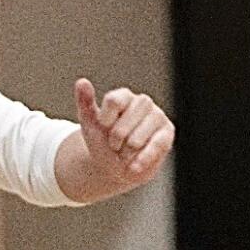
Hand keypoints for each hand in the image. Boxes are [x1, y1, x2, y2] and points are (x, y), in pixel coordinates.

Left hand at [60, 78, 174, 201]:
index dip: (105, 120)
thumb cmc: (103, 142)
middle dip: (114, 140)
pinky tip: (133, 166)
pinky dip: (141, 160)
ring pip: (136, 139)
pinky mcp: (167, 133)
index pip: (114, 101)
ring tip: (126, 152)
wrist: (116, 167)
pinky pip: (155, 146)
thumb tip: (82, 82)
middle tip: (114, 144)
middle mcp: (143, 102)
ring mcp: (157, 116)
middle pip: (123, 124)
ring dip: (125, 152)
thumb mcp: (89, 124)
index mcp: (124, 96)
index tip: (103, 127)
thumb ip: (85, 102)